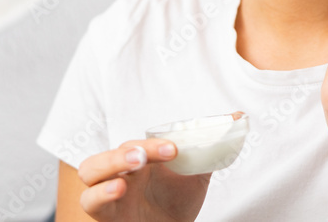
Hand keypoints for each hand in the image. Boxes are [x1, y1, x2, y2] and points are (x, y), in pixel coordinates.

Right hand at [76, 138, 211, 220]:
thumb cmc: (177, 203)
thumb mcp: (197, 175)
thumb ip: (212, 147)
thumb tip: (238, 117)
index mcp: (140, 158)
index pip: (139, 143)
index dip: (154, 144)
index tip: (175, 149)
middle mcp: (121, 172)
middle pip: (110, 153)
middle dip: (126, 151)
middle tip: (146, 154)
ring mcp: (109, 192)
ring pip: (90, 170)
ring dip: (110, 163)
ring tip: (135, 164)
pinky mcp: (105, 214)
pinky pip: (89, 200)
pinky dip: (100, 193)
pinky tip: (119, 189)